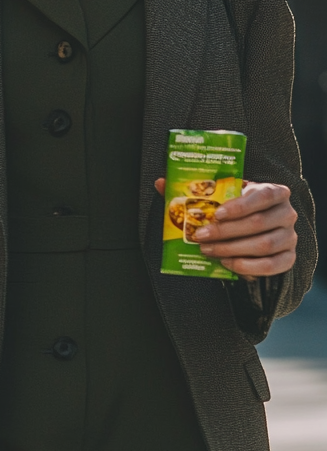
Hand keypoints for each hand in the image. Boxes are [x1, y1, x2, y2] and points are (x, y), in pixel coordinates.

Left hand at [155, 178, 296, 279]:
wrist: (257, 229)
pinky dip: (247, 266)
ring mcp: (290, 237)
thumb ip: (195, 190)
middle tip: (200, 236)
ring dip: (232, 249)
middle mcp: (287, 213)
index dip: (241, 205)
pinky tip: (227, 264)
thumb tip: (161, 183)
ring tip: (208, 250)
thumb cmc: (236, 209)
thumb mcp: (221, 197)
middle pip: (258, 223)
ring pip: (263, 245)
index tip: (217, 213)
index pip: (263, 196)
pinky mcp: (288, 258)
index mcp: (274, 191)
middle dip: (225, 231)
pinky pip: (271, 266)